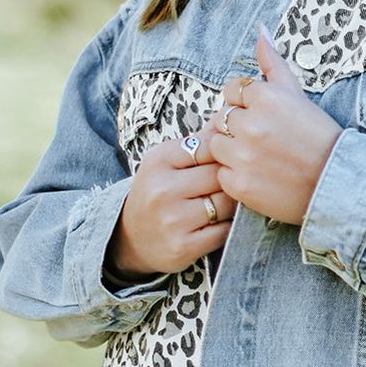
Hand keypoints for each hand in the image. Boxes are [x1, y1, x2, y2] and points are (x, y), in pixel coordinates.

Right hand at [106, 134, 236, 279]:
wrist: (131, 238)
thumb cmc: (158, 192)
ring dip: (233, 204)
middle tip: (234, 184)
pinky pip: (224, 231)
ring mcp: (172, 220)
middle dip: (231, 180)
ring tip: (226, 203)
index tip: (226, 161)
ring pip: (226, 204)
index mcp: (159, 161)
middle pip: (220, 175)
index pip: (210, 146)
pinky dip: (228, 227)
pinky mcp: (183, 246)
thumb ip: (199, 142)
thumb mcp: (167, 161)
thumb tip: (228, 120)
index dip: (225, 154)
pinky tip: (220, 223)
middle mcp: (163, 189)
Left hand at [207, 27, 343, 225]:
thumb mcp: (296, 95)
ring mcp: (243, 155)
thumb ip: (273, 63)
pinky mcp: (240, 184)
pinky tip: (260, 175)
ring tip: (260, 157)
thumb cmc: (318, 137)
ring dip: (232, 151)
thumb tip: (261, 31)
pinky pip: (222, 174)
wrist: (336, 182)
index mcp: (265, 97)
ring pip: (217, 145)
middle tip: (265, 140)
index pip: (232, 91)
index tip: (264, 118)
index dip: (246, 105)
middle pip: (221, 117)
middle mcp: (251, 124)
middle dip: (238, 127)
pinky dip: (237, 176)